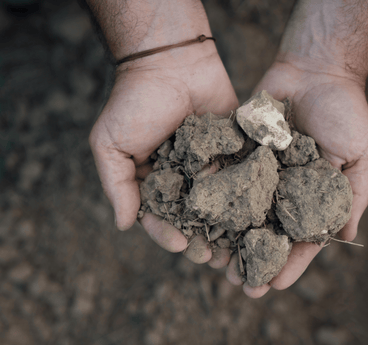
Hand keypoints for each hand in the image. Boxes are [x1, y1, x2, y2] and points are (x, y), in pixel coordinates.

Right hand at [89, 44, 238, 252]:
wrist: (172, 60)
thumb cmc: (135, 102)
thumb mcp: (110, 144)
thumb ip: (116, 185)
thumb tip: (124, 225)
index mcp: (152, 178)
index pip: (158, 215)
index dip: (167, 234)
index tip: (181, 247)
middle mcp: (181, 176)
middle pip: (193, 216)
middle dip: (202, 239)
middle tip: (215, 260)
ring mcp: (209, 164)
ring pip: (220, 204)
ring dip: (228, 228)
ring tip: (239, 250)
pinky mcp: (233, 150)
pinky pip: (241, 177)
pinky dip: (248, 198)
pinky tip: (257, 218)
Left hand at [226, 60, 367, 297]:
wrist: (315, 69)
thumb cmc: (346, 113)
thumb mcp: (362, 156)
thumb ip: (353, 196)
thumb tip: (346, 237)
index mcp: (313, 197)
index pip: (301, 239)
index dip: (289, 263)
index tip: (274, 286)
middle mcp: (284, 190)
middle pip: (266, 233)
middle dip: (253, 259)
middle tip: (238, 286)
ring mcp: (260, 173)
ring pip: (241, 213)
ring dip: (229, 240)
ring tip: (214, 264)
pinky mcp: (239, 152)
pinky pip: (225, 179)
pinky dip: (213, 200)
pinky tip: (199, 221)